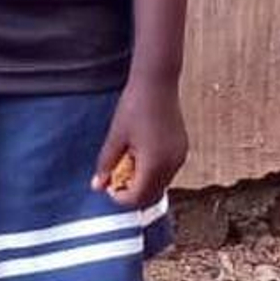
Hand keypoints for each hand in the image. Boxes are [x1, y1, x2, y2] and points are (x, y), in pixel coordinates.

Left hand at [92, 74, 187, 209]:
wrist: (157, 83)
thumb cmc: (134, 106)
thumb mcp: (116, 137)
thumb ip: (106, 164)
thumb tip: (97, 186)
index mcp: (154, 164)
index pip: (138, 197)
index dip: (120, 197)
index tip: (109, 187)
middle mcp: (172, 165)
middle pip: (151, 195)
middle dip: (132, 192)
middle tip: (116, 177)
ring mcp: (180, 157)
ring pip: (160, 184)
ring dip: (143, 182)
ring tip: (127, 162)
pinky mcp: (182, 149)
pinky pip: (167, 171)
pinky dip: (153, 172)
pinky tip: (140, 155)